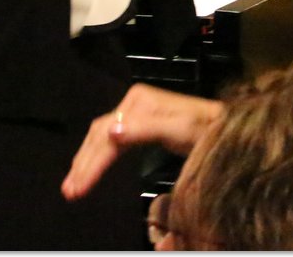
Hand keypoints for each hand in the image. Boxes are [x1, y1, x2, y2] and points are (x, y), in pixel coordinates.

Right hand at [62, 83, 222, 200]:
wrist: (223, 126)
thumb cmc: (205, 129)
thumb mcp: (178, 129)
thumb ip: (144, 130)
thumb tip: (110, 133)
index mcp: (138, 100)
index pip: (106, 135)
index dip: (91, 163)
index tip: (78, 188)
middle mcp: (133, 101)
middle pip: (99, 135)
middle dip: (83, 164)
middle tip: (69, 191)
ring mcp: (135, 111)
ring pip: (101, 138)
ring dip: (86, 162)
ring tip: (73, 186)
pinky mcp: (140, 123)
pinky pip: (111, 140)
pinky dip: (99, 156)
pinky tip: (91, 169)